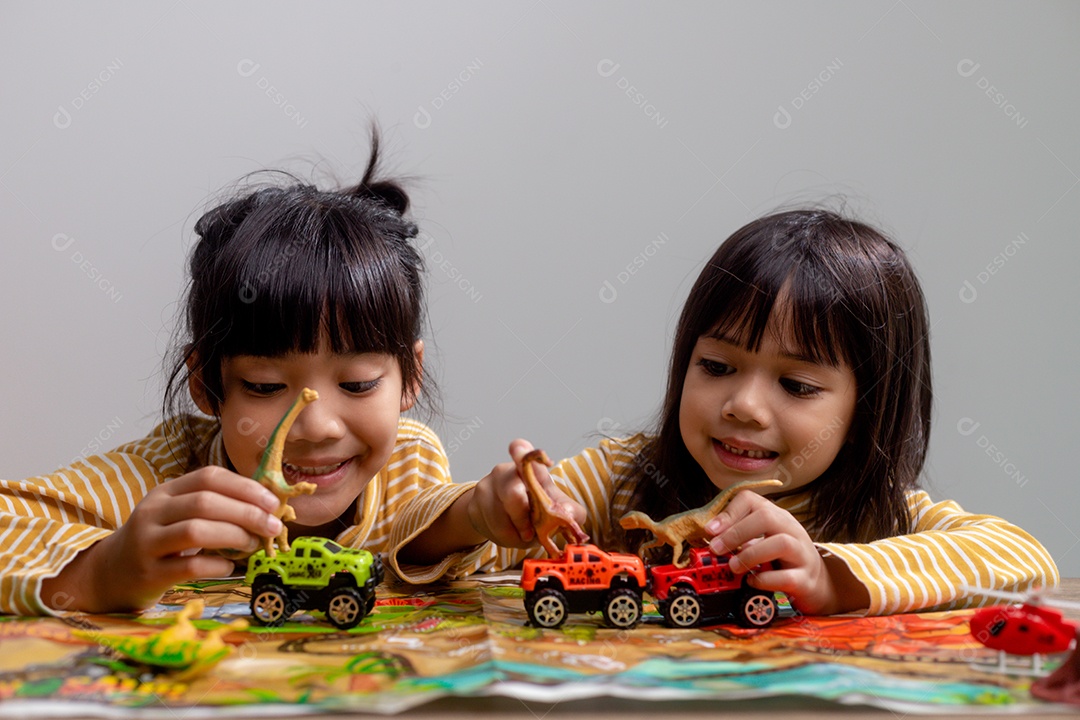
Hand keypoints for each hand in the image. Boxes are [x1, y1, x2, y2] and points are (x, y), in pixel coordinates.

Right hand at [41, 466, 283, 613]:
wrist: (110, 573)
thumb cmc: (159, 540)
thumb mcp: (178, 513)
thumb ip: (214, 506)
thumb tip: (266, 506)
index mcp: (166, 491)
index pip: (208, 477)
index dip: (245, 487)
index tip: (272, 502)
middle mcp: (153, 512)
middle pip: (205, 502)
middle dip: (247, 513)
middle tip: (272, 526)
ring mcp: (147, 542)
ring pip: (196, 531)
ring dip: (234, 536)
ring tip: (253, 544)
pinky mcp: (148, 573)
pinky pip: (189, 566)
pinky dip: (217, 565)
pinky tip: (230, 566)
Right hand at [466, 439, 585, 547]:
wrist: (503, 520)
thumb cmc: (534, 508)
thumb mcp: (556, 508)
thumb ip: (570, 511)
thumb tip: (568, 513)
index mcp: (528, 468)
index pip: (521, 450)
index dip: (521, 451)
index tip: (521, 453)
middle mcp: (505, 472)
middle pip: (512, 493)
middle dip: (523, 517)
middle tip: (530, 531)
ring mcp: (487, 486)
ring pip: (500, 517)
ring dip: (515, 533)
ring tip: (522, 534)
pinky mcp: (474, 504)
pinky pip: (491, 528)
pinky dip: (505, 538)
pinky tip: (509, 533)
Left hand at [705, 491, 867, 614]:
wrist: (818, 583)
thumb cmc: (783, 559)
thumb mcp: (762, 540)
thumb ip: (741, 536)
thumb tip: (710, 539)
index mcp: (776, 516)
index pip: (751, 500)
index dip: (728, 513)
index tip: (710, 530)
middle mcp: (791, 529)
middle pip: (766, 517)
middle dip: (735, 532)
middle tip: (716, 549)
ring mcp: (802, 553)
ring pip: (780, 543)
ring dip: (750, 554)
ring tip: (734, 566)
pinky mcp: (805, 579)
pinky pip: (786, 577)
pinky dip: (765, 580)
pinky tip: (752, 581)